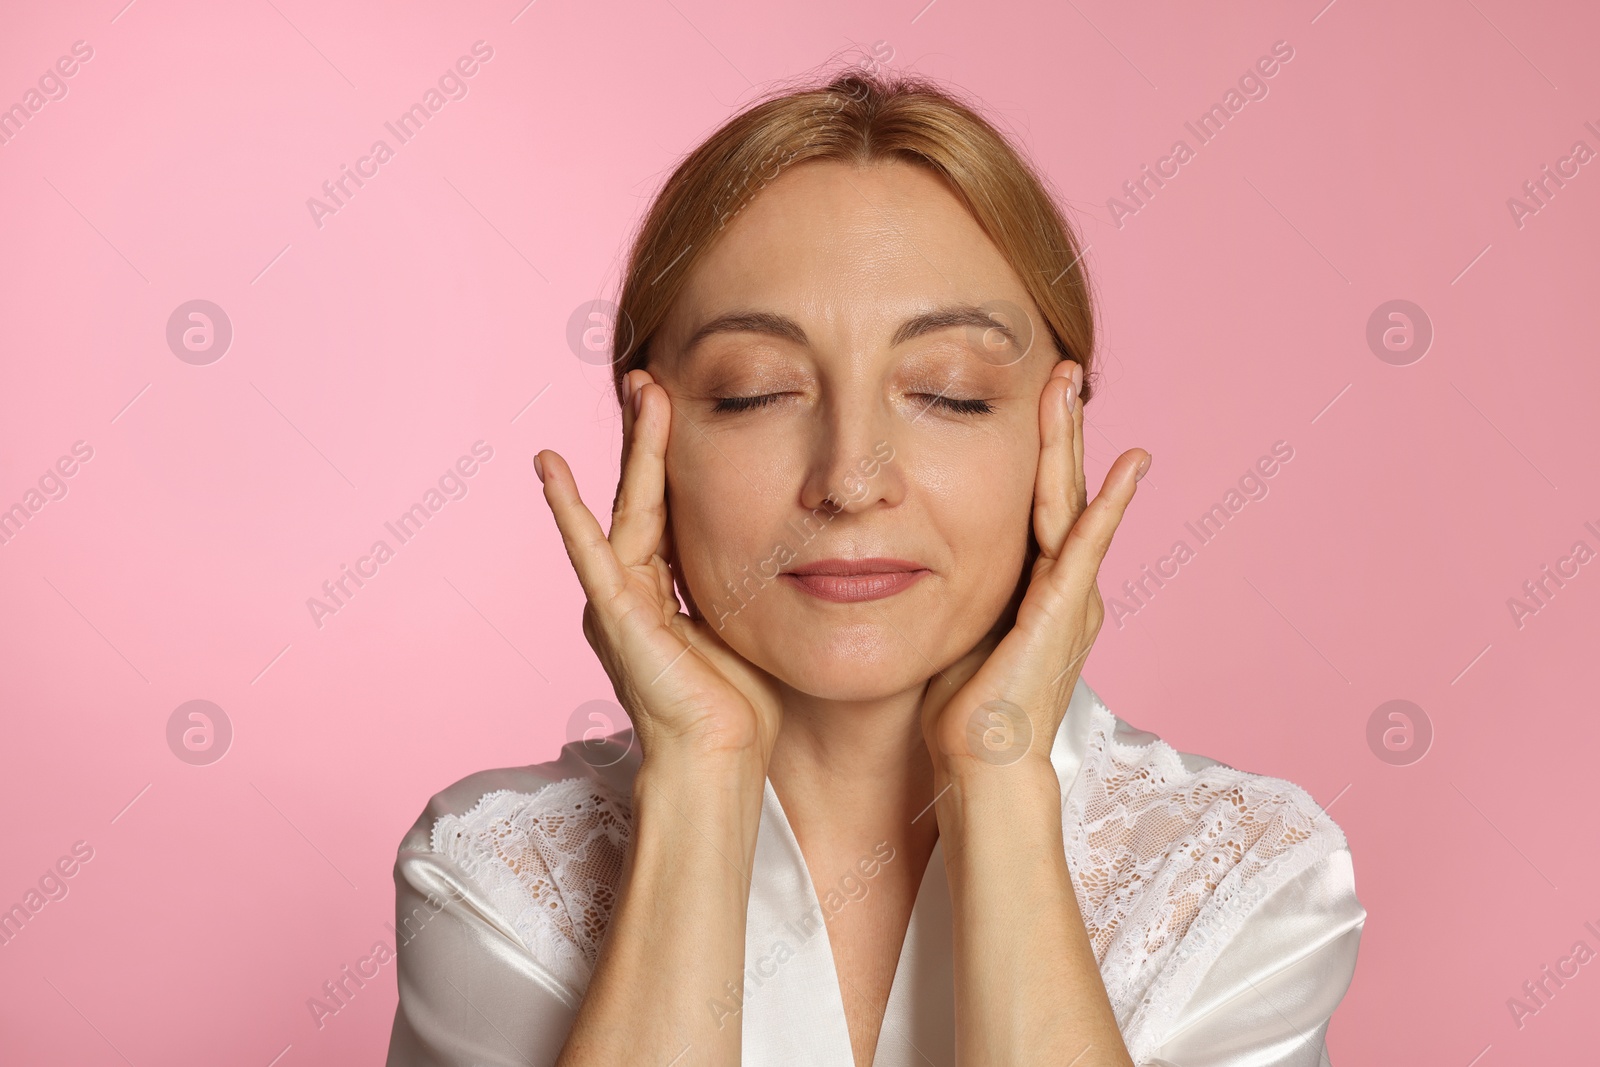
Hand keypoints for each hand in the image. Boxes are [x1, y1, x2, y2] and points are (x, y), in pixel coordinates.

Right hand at [535, 370, 783, 768]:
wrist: (720, 758)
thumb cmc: (737, 706)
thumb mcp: (742, 619)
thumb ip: (736, 578)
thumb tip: (775, 541)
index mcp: (660, 590)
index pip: (664, 507)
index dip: (667, 456)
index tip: (672, 403)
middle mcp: (630, 587)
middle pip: (640, 493)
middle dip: (646, 434)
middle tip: (648, 375)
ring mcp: (617, 598)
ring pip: (625, 504)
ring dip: (632, 446)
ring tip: (635, 387)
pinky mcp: (613, 614)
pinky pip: (589, 550)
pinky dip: (568, 508)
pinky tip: (550, 467)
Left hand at [919, 359, 1147, 771]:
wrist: (982, 765)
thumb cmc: (963, 713)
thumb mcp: (958, 630)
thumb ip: (956, 591)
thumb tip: (913, 560)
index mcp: (1038, 589)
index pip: (1039, 504)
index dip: (1038, 451)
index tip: (1035, 400)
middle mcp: (1064, 586)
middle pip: (1061, 488)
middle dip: (1060, 428)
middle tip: (1063, 371)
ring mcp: (1070, 597)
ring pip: (1070, 500)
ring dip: (1073, 442)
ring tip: (1077, 386)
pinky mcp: (1065, 610)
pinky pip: (1087, 544)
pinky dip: (1109, 503)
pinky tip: (1128, 465)